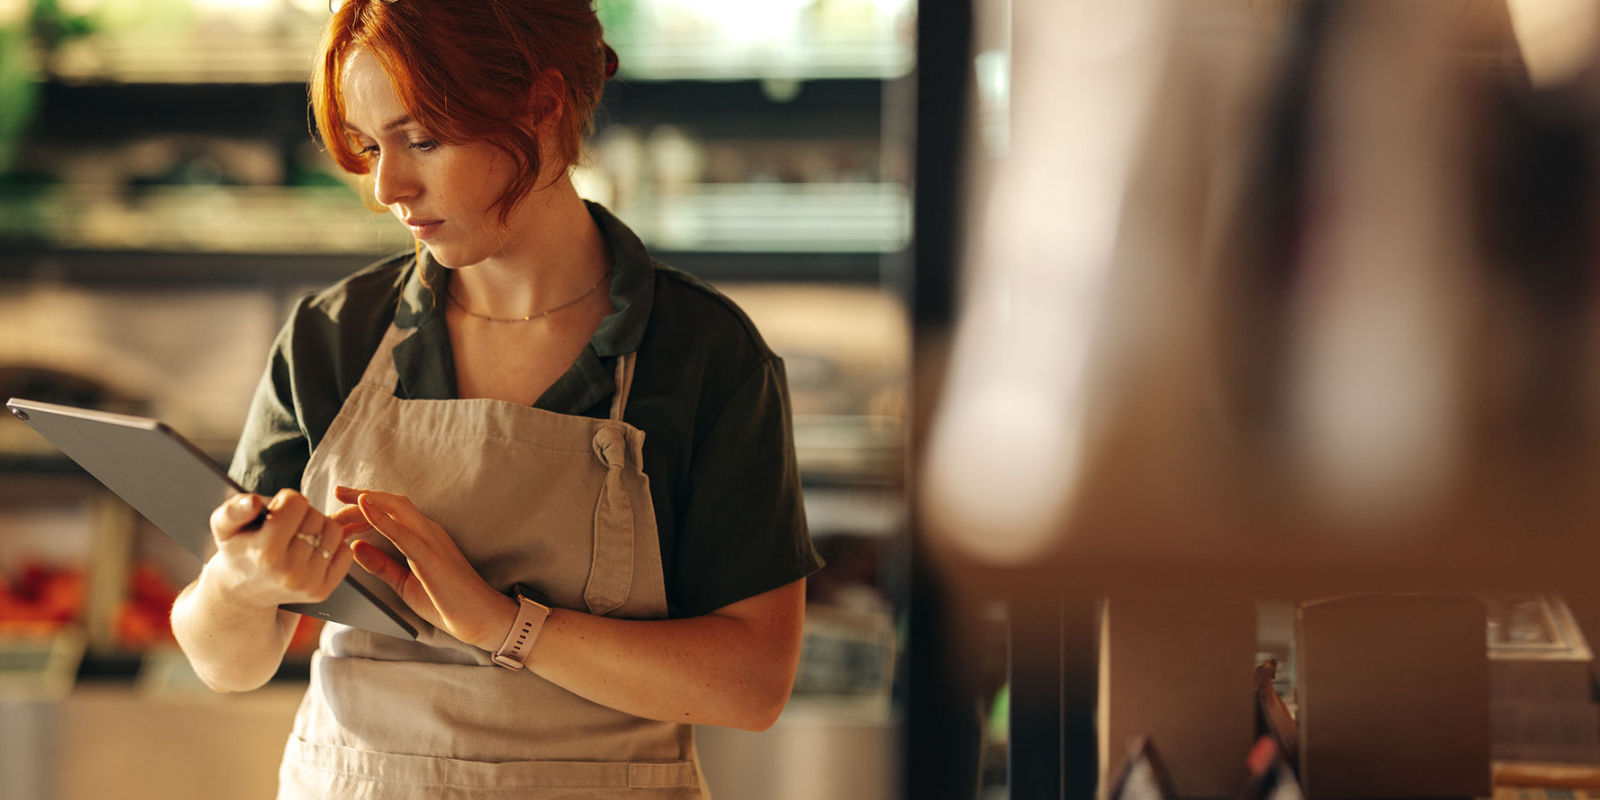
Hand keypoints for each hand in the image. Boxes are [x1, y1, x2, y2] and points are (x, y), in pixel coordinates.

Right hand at [205, 489, 356, 610]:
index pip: (297, 503)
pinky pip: (345, 552)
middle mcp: (289, 572)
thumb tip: (254, 502)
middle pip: (316, 516)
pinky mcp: (323, 591)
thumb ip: (234, 509)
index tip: (276, 511)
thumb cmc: (237, 549)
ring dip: (319, 527)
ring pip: (335, 531)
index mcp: (265, 552)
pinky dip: (332, 545)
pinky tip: (311, 549)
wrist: (242, 591)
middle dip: (302, 513)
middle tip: (286, 525)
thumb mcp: (223, 527)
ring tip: (299, 535)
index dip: (286, 500)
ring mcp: (308, 584)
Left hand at [331, 486, 516, 651]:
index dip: (363, 507)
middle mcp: (428, 531)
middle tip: (336, 493)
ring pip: (397, 508)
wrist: (480, 617)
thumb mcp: (404, 583)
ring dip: (367, 501)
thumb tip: (356, 547)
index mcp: (423, 536)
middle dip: (361, 495)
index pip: (390, 512)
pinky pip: (402, 531)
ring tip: (343, 498)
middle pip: (391, 503)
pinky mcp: (430, 555)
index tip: (338, 510)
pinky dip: (381, 517)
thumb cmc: (447, 602)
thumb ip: (382, 565)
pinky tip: (364, 508)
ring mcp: (431, 540)